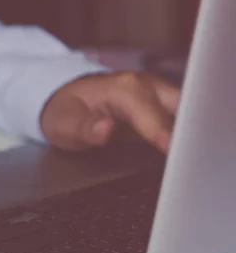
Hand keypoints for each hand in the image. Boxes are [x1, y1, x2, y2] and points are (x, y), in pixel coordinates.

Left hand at [41, 72, 179, 152]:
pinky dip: (185, 136)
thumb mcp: (64, 123)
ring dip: (189, 136)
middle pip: (181, 110)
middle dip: (187, 135)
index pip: (153, 114)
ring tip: (186, 164)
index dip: (164, 136)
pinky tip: (182, 157)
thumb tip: (105, 128)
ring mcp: (157, 95)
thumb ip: (84, 127)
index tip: (174, 156)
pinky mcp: (162, 106)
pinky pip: (182, 120)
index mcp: (125, 88)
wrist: (64, 101)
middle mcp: (147, 87)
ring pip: (187, 114)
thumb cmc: (65, 112)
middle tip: (186, 165)